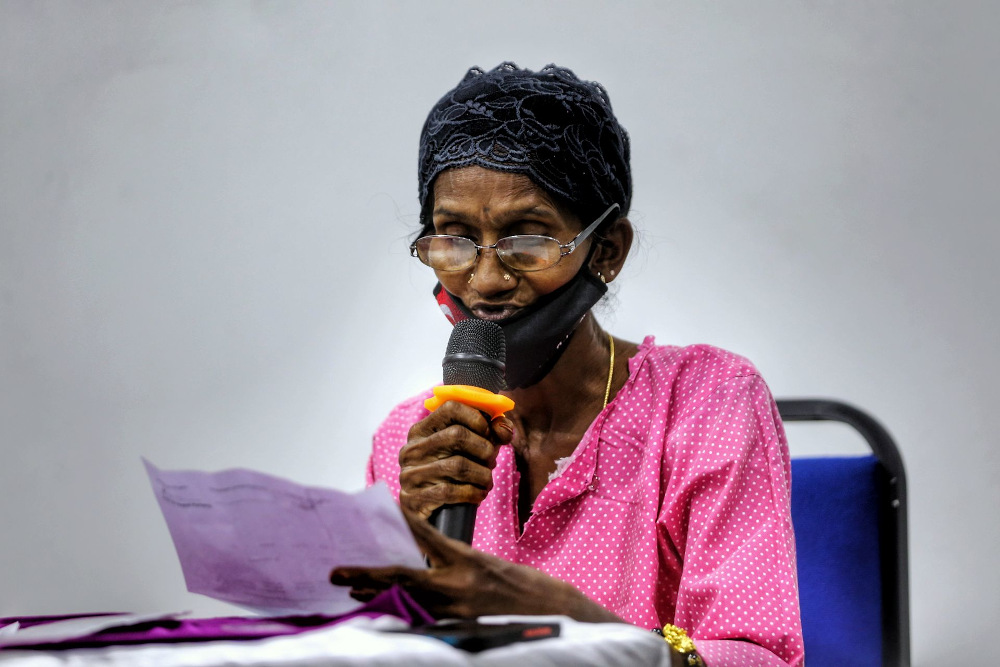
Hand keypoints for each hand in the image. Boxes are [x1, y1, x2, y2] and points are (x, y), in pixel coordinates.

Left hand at [331, 509, 621, 622]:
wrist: (553, 616)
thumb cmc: (525, 589)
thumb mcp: (489, 565)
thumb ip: (456, 561)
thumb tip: (426, 556)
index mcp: (468, 561)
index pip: (426, 537)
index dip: (400, 521)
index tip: (379, 508)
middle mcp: (458, 587)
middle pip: (402, 579)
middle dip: (367, 576)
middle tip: (337, 574)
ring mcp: (455, 613)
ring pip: (405, 603)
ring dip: (377, 597)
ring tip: (352, 592)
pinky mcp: (457, 631)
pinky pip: (420, 621)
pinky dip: (400, 614)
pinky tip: (384, 611)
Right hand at [398, 401, 513, 520]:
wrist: (435, 518)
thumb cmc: (454, 477)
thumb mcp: (471, 451)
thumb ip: (490, 434)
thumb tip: (503, 428)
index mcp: (421, 431)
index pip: (450, 407)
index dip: (477, 418)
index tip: (488, 433)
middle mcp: (411, 449)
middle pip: (457, 435)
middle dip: (484, 449)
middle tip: (491, 462)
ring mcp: (409, 474)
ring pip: (457, 465)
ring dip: (482, 474)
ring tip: (486, 481)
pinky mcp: (412, 499)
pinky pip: (450, 491)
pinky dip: (472, 493)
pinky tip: (478, 495)